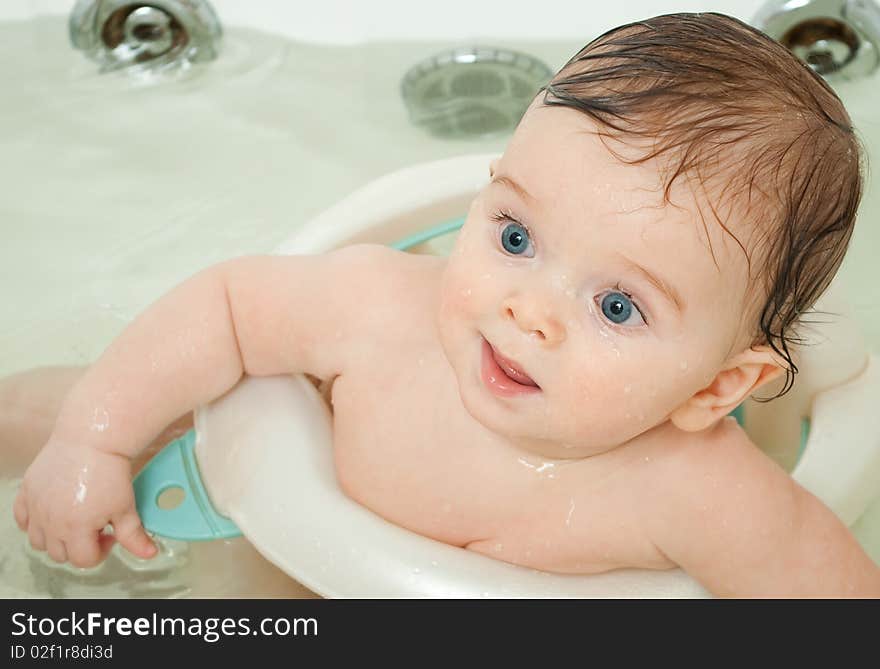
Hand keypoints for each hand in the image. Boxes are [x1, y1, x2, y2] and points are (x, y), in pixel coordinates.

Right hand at [13, 437, 156, 567]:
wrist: (92, 439)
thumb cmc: (110, 472)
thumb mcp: (126, 508)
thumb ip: (134, 536)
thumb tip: (149, 554)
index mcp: (75, 529)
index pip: (84, 561)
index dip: (102, 551)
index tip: (110, 533)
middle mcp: (50, 522)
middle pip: (61, 554)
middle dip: (80, 546)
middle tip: (95, 525)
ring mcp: (35, 507)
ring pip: (38, 542)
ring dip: (56, 538)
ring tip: (76, 520)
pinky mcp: (27, 492)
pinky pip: (22, 519)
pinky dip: (34, 522)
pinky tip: (54, 512)